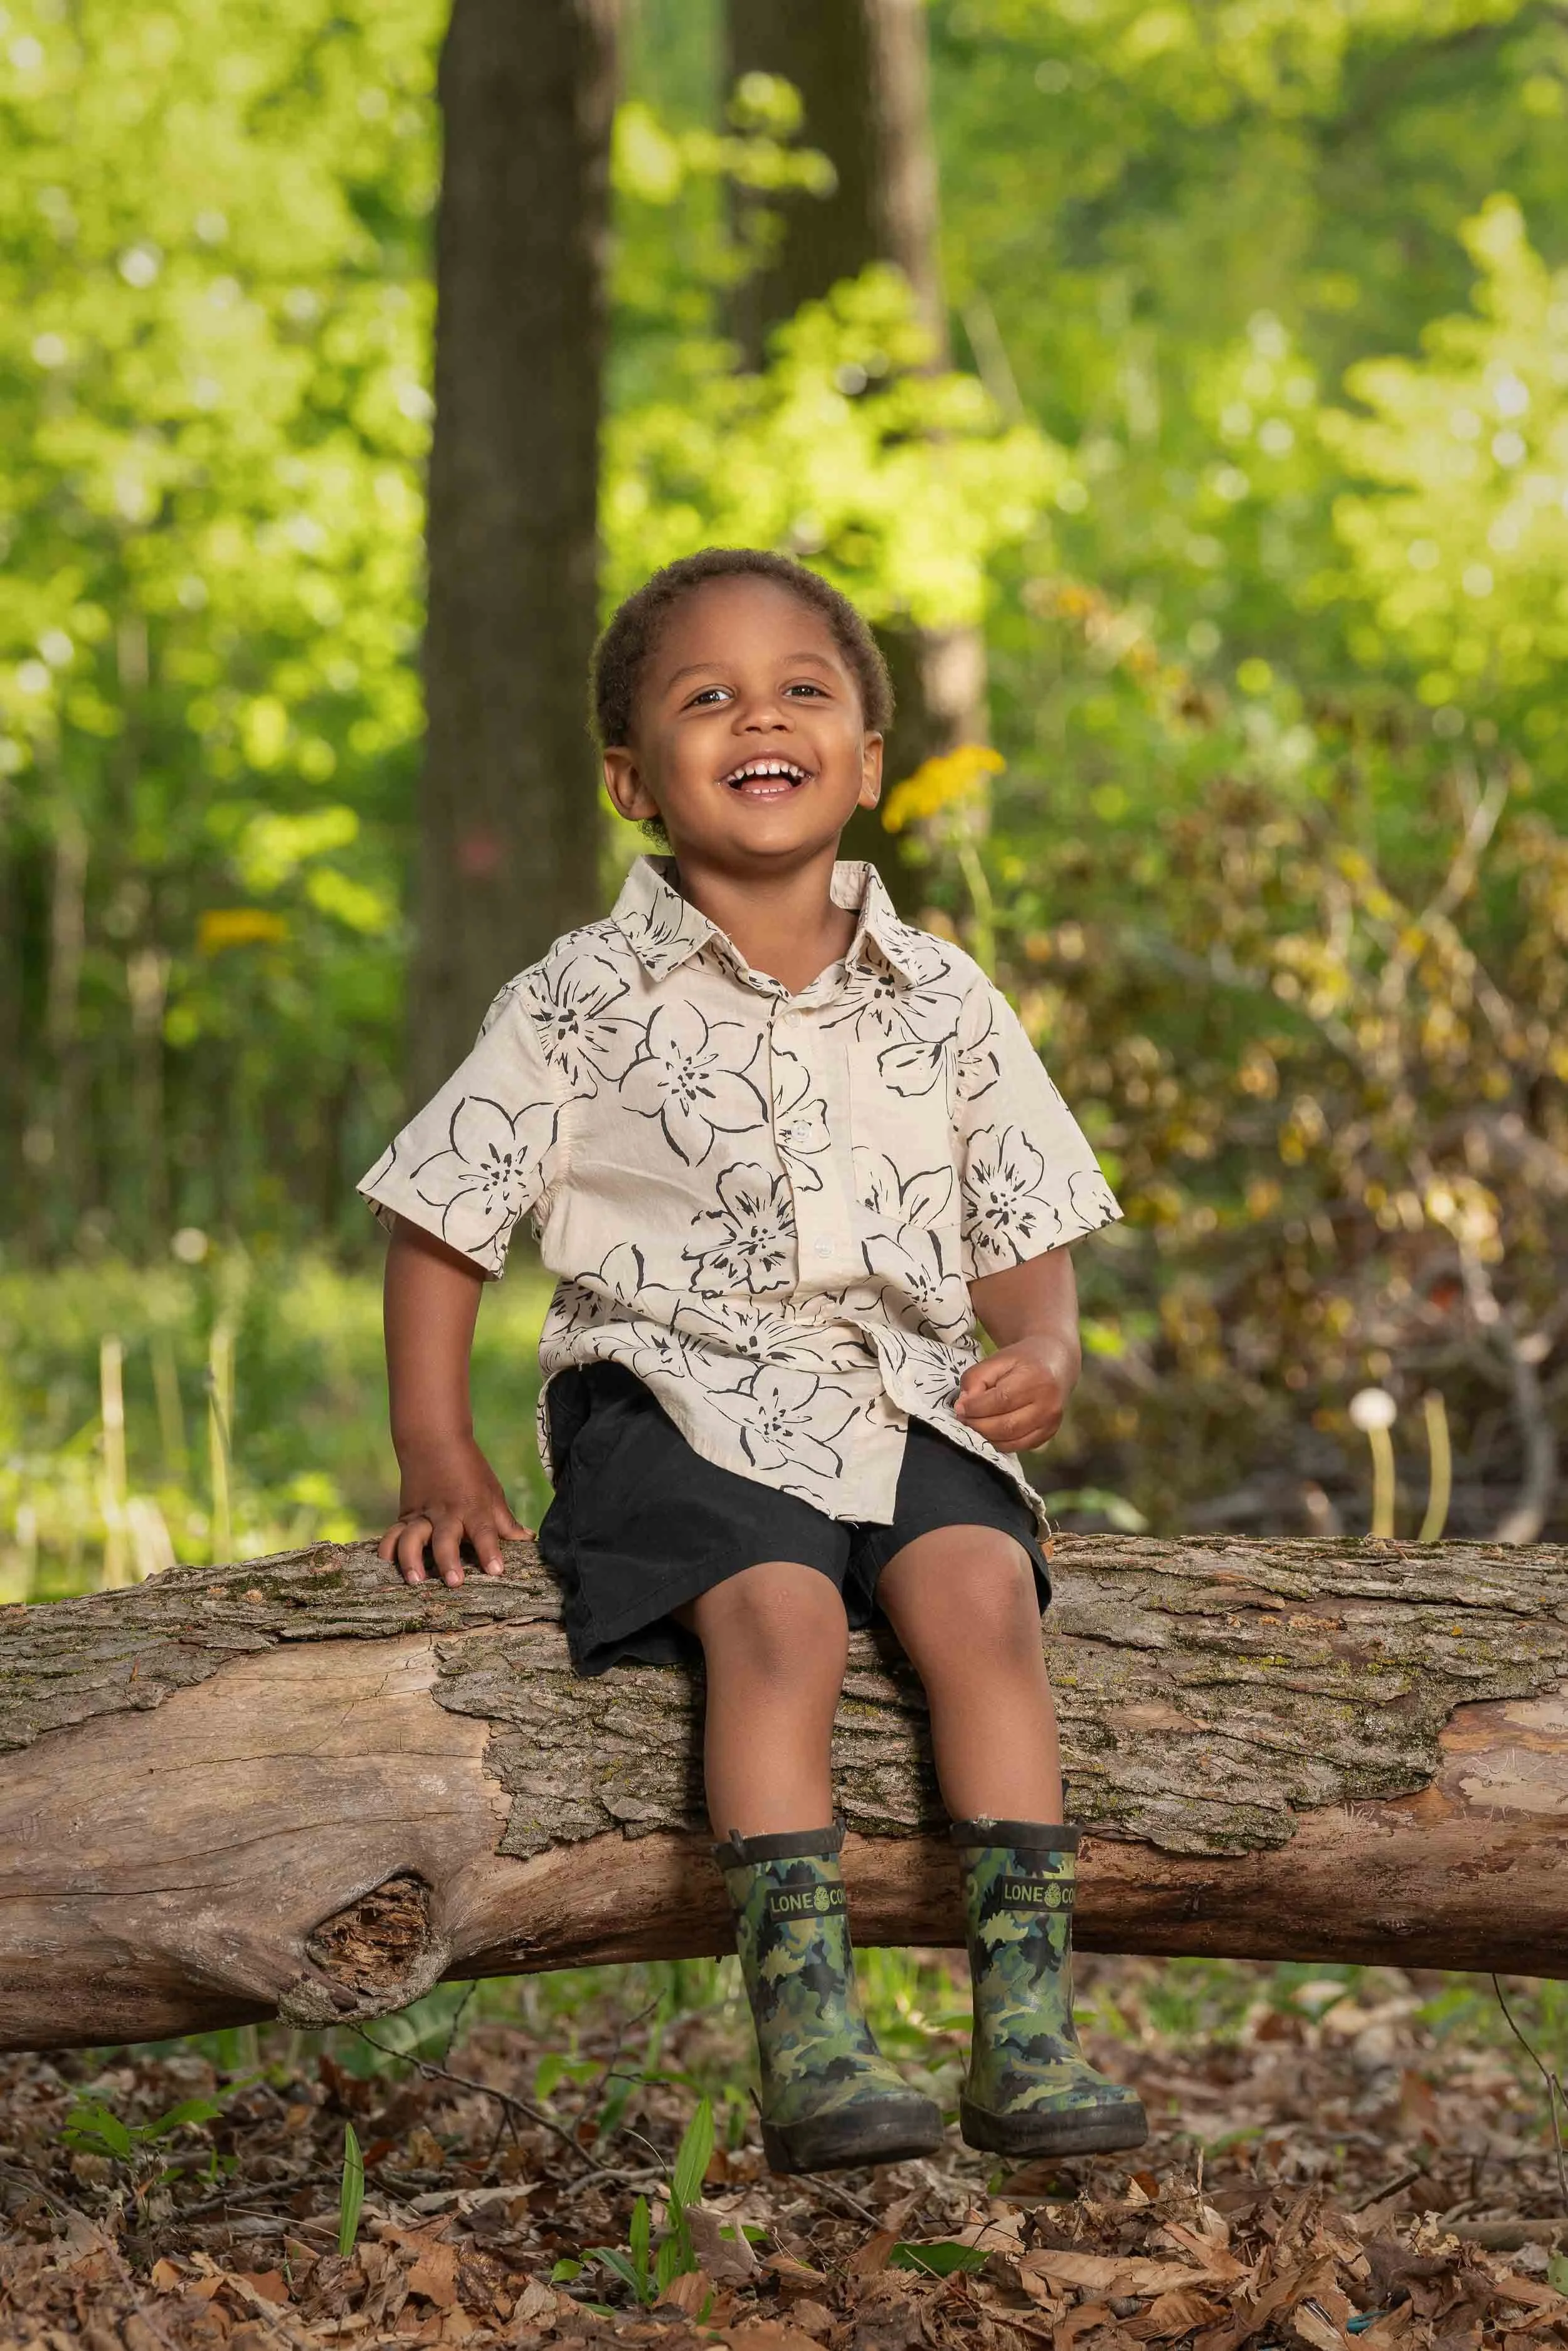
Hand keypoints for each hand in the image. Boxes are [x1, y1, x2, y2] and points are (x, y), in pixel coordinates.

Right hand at [378, 1437, 533, 1585]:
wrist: (434, 1441)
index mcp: (473, 1508)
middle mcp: (447, 1513)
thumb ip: (505, 1522)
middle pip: (446, 1538)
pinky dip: (388, 1547)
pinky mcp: (406, 1515)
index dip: (490, 1551)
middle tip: (453, 1581)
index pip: (484, 1532)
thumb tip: (527, 1540)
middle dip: (449, 1560)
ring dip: (412, 1558)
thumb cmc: (470, 1471)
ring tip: (415, 1579)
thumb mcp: (492, 1493)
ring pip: (413, 1537)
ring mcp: (423, 1515)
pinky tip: (387, 1564)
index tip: (496, 1571)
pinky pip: (393, 1533)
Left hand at [953, 1334, 1074, 1454]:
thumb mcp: (997, 1359)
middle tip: (963, 1418)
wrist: (1055, 1363)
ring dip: (986, 1436)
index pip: (1001, 1400)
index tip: (960, 1407)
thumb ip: (976, 1378)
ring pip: (1011, 1440)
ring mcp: (1051, 1422)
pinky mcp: (1049, 1434)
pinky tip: (989, 1431)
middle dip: (978, 1425)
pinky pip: (1019, 1446)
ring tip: (974, 1424)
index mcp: (1037, 1379)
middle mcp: (1048, 1404)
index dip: (976, 1407)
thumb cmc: (1022, 1361)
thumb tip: (963, 1405)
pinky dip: (999, 1442)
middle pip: (1006, 1425)